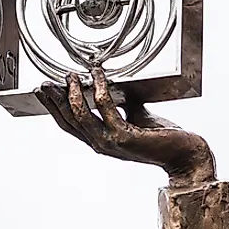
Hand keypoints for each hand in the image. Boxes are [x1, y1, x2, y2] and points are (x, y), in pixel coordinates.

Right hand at [35, 68, 216, 188]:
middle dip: (54, 101)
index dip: (54, 109)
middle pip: (69, 121)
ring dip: (73, 93)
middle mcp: (102, 145)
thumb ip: (121, 105)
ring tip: (70, 75)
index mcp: (101, 142)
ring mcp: (111, 142)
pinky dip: (98, 88)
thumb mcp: (136, 117)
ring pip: (81, 115)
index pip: (70, 125)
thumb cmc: (163, 137)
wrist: (185, 153)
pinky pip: (105, 107)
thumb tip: (112, 85)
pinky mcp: (124, 136)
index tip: (44, 93)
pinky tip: (97, 75)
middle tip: (44, 83)